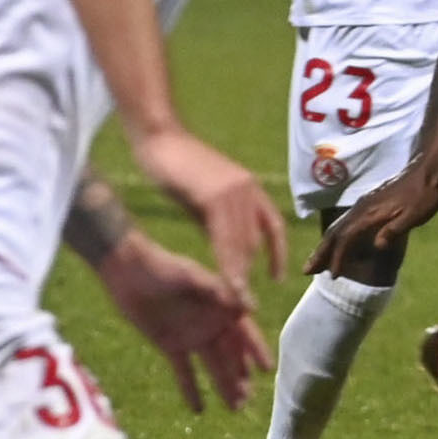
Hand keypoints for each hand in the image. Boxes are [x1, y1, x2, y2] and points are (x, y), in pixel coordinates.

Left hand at [97, 231, 272, 412]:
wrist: (127, 269)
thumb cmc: (163, 267)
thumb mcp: (192, 276)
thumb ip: (219, 291)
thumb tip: (250, 307)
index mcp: (222, 306)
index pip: (245, 333)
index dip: (256, 351)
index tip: (268, 369)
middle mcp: (212, 324)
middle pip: (231, 356)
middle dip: (240, 377)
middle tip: (248, 400)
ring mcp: (193, 336)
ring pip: (213, 367)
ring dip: (224, 386)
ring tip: (235, 408)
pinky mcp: (171, 345)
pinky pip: (184, 372)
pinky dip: (191, 390)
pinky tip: (198, 410)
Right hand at [131, 128, 286, 294]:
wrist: (158, 137)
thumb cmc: (176, 166)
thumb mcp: (204, 197)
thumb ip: (217, 221)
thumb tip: (225, 250)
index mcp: (251, 188)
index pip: (273, 226)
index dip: (277, 253)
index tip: (278, 278)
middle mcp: (249, 190)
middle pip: (256, 240)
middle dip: (250, 271)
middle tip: (245, 301)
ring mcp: (235, 192)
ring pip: (242, 242)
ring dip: (239, 273)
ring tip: (237, 300)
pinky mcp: (216, 195)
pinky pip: (224, 236)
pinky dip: (226, 261)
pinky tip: (226, 279)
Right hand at [306, 163, 437, 278]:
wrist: (427, 172)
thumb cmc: (424, 195)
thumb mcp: (414, 216)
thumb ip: (395, 230)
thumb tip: (377, 245)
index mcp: (371, 213)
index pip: (347, 238)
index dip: (339, 257)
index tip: (333, 275)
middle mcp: (362, 209)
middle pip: (335, 232)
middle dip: (321, 252)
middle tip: (307, 271)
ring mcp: (364, 205)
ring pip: (338, 226)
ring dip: (325, 245)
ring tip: (315, 261)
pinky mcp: (368, 203)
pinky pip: (345, 222)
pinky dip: (336, 235)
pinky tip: (336, 242)